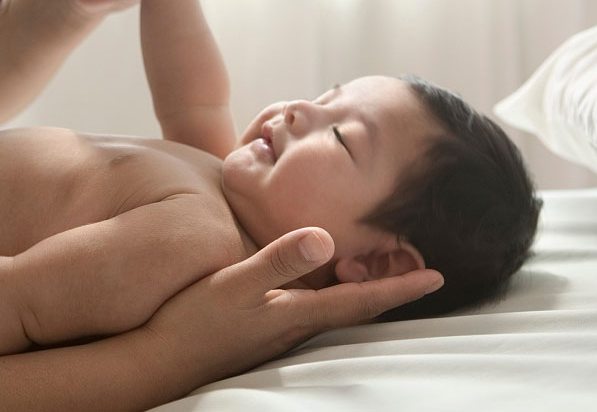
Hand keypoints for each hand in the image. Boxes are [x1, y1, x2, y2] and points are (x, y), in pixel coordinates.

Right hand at [138, 227, 443, 385]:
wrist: (159, 358)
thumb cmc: (193, 322)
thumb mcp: (233, 284)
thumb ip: (277, 260)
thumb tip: (324, 237)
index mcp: (295, 312)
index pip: (360, 300)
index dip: (400, 289)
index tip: (437, 277)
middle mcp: (293, 325)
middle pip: (355, 307)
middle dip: (391, 291)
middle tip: (421, 271)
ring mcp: (277, 330)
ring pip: (334, 309)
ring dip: (363, 293)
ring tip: (384, 273)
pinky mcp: (260, 327)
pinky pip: (309, 308)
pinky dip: (331, 294)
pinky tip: (321, 284)